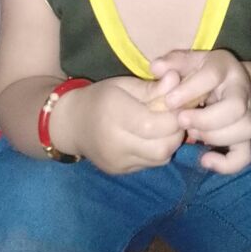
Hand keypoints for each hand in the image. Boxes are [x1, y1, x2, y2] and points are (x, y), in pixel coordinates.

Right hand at [55, 72, 184, 174]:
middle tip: (177, 117)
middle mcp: (115, 142)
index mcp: (114, 114)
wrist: (71, 123)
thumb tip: (176, 79)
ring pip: (160, 158)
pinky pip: (151, 164)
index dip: (174, 116)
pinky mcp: (120, 172)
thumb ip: (151, 87)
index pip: (155, 124)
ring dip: (170, 142)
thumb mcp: (124, 85)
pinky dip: (159, 150)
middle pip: (162, 147)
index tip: (179, 105)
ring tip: (167, 127)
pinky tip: (154, 138)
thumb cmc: (100, 97)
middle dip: (176, 132)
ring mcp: (117, 161)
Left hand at [149, 49, 250, 173]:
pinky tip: (204, 160)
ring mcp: (247, 112)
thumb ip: (171, 63)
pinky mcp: (245, 135)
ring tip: (192, 134)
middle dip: (206, 119)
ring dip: (215, 137)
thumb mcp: (186, 61)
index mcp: (223, 66)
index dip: (189, 90)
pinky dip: (227, 164)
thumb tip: (155, 68)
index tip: (169, 102)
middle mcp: (241, 89)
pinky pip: (245, 154)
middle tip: (181, 121)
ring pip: (245, 129)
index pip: (212, 76)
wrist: (228, 84)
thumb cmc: (200, 72)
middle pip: (235, 107)